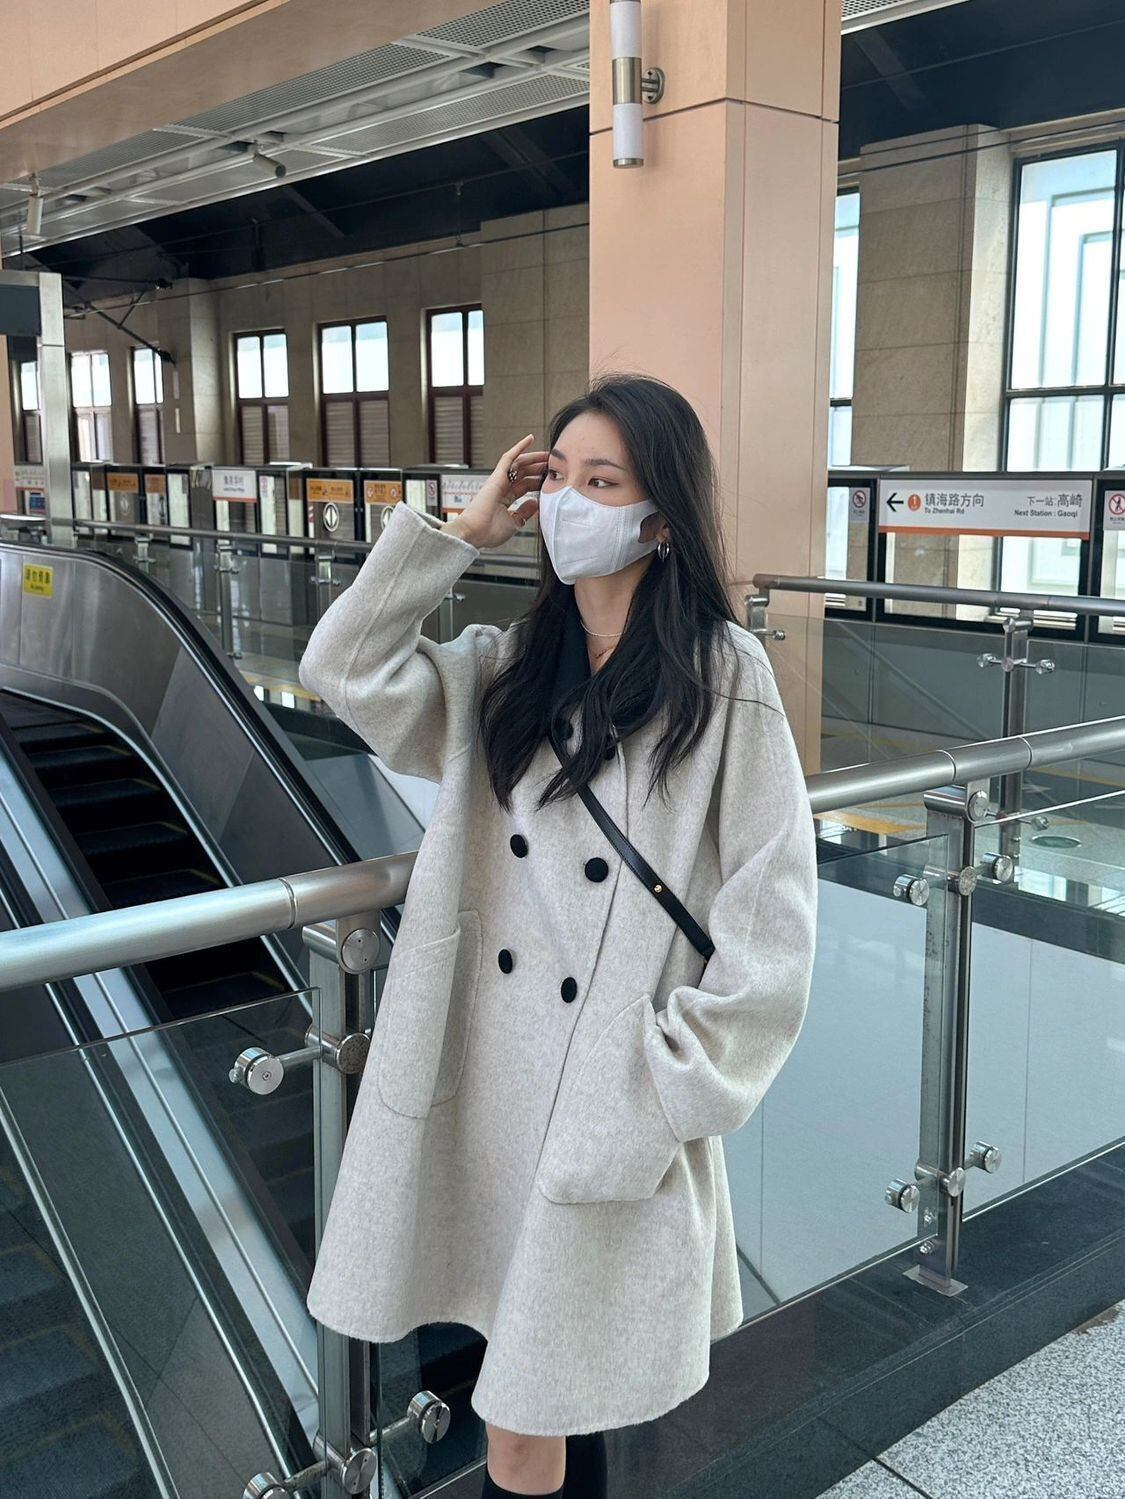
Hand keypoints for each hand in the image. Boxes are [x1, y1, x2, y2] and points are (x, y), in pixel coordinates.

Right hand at [444, 434, 546, 549]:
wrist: (475, 533)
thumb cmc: (489, 532)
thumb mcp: (514, 523)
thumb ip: (524, 512)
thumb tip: (535, 502)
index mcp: (504, 500)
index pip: (524, 486)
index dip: (537, 482)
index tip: (550, 480)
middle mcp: (501, 488)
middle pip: (523, 474)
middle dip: (538, 468)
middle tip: (553, 465)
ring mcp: (498, 481)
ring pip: (519, 464)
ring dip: (533, 458)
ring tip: (547, 454)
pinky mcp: (496, 476)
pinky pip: (508, 458)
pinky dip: (519, 447)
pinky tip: (530, 439)